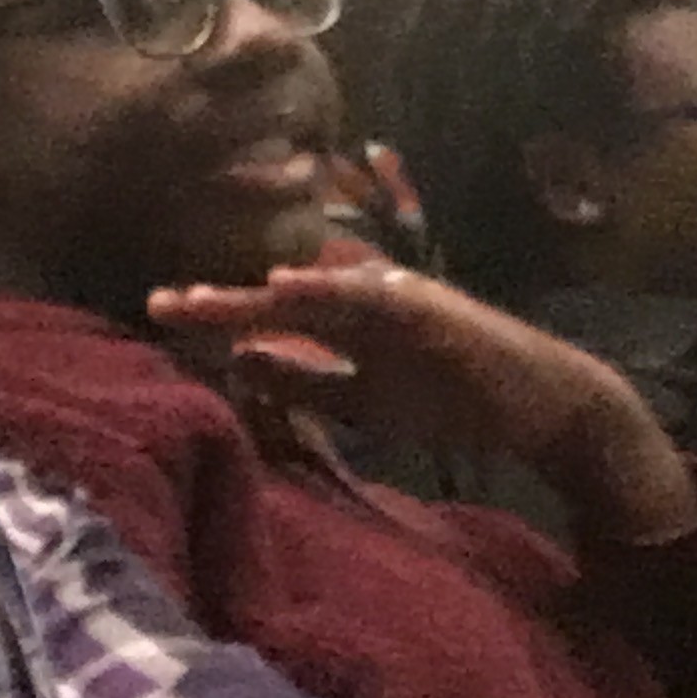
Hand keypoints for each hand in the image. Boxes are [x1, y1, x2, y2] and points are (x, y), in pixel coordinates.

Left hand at [147, 262, 696, 542]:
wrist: (538, 407)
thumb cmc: (451, 398)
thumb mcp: (362, 401)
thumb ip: (305, 381)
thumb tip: (239, 362)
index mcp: (346, 320)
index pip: (270, 316)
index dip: (217, 314)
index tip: (160, 313)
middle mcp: (364, 299)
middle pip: (280, 299)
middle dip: (221, 302)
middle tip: (158, 303)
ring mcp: (399, 299)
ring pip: (319, 293)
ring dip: (261, 292)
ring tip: (206, 297)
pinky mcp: (432, 310)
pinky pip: (374, 301)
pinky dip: (330, 293)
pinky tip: (290, 290)